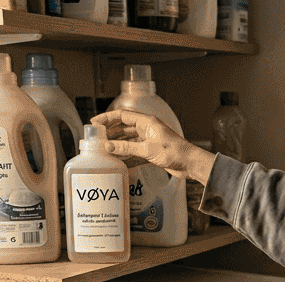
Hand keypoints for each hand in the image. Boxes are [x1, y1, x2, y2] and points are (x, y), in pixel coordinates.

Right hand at [90, 109, 216, 184]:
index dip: (107, 118)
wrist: (190, 163)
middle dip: (110, 131)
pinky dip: (126, 153)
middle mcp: (147, 128)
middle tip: (96, 138)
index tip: (95, 123)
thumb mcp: (147, 150)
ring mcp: (149, 138)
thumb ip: (126, 148)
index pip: (122, 115)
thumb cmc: (174, 152)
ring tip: (104, 149)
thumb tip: (108, 146)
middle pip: (123, 126)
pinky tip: (118, 159)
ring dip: (117, 143)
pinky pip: (134, 149)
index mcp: (146, 122)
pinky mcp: (151, 149)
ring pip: (128, 138)